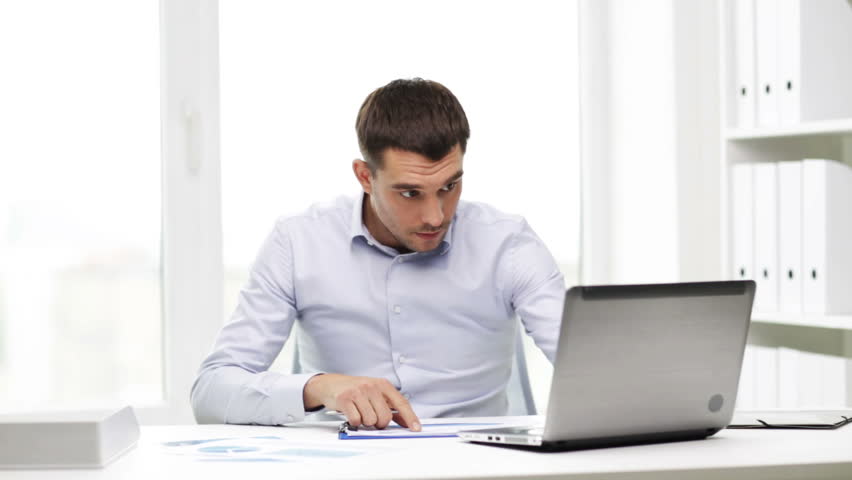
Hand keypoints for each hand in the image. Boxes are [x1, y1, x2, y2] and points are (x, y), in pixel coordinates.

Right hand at [303, 374, 420, 430]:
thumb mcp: (376, 394)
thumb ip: (391, 407)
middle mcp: (372, 386)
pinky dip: (354, 422)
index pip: (401, 403)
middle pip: (385, 417)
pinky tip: (351, 413)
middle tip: (371, 416)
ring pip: (371, 420)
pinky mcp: (345, 399)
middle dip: (379, 423)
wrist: (332, 384)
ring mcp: (358, 392)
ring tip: (360, 412)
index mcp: (383, 384)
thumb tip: (406, 422)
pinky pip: (356, 421)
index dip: (410, 417)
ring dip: (365, 422)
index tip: (416, 428)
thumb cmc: (356, 390)